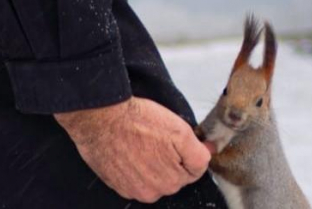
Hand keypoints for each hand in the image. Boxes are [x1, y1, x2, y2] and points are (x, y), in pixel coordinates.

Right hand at [55, 97, 211, 202]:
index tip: (180, 139)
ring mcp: (134, 190)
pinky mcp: (118, 185)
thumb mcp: (178, 130)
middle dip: (172, 157)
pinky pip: (135, 178)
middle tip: (158, 136)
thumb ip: (197, 149)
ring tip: (143, 142)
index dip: (190, 150)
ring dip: (153, 163)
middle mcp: (155, 192)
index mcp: (173, 180)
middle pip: (174, 175)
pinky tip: (130, 149)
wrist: (101, 120)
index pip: (194, 169)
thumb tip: (210, 153)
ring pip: (155, 177)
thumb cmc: (138, 121)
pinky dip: (135, 166)